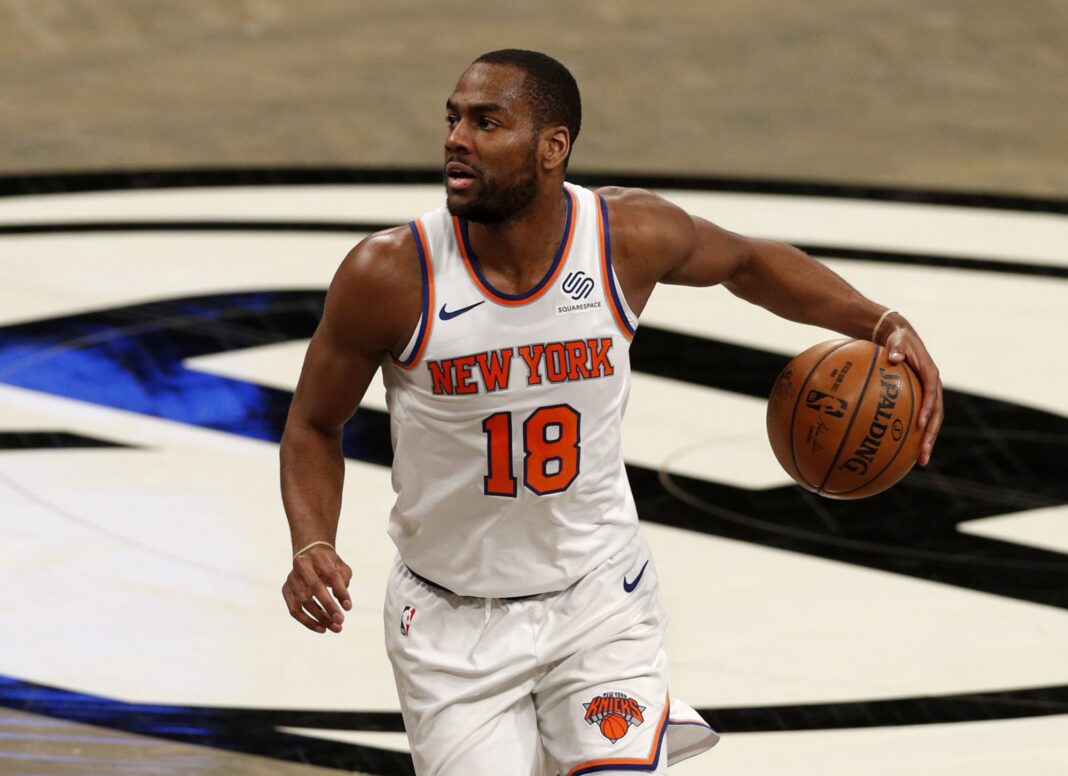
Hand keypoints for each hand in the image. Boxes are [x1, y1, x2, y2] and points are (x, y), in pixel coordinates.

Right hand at [282, 545, 352, 633]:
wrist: (309, 555)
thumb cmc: (329, 564)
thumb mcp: (341, 567)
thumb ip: (344, 581)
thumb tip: (344, 604)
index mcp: (318, 556)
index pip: (332, 575)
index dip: (341, 592)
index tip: (349, 608)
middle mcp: (302, 565)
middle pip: (315, 587)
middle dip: (329, 606)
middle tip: (341, 620)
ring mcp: (291, 578)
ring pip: (303, 601)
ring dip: (320, 617)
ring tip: (335, 627)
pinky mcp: (286, 589)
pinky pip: (294, 610)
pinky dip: (307, 621)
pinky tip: (321, 628)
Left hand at [880, 313, 942, 465]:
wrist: (902, 338)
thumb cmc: (898, 340)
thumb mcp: (898, 341)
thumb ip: (897, 349)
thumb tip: (894, 358)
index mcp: (931, 374)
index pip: (933, 393)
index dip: (928, 409)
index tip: (921, 424)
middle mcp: (933, 388)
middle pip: (937, 415)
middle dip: (931, 435)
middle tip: (924, 454)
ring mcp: (929, 396)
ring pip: (932, 422)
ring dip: (927, 440)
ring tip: (921, 460)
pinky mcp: (921, 400)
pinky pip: (920, 419)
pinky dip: (915, 434)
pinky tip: (905, 451)